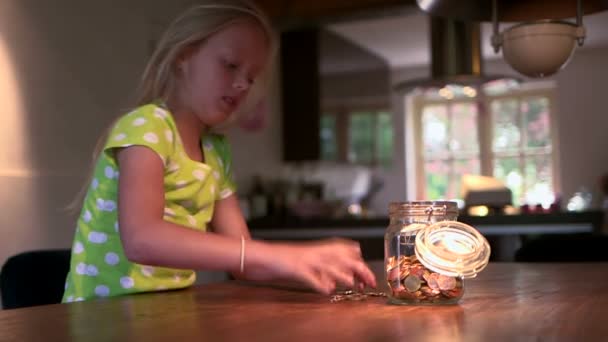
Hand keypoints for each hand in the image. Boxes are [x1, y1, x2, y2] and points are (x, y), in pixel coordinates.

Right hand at [246, 238, 376, 294]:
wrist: (261, 255)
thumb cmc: (283, 259)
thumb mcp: (308, 258)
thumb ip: (324, 265)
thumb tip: (341, 277)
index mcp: (319, 248)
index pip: (348, 249)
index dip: (360, 262)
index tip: (368, 276)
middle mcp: (316, 252)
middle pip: (345, 258)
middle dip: (361, 270)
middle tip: (370, 283)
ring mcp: (306, 260)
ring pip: (332, 266)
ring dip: (345, 277)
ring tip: (354, 286)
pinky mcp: (296, 269)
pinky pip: (312, 277)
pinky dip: (321, 285)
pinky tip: (327, 291)